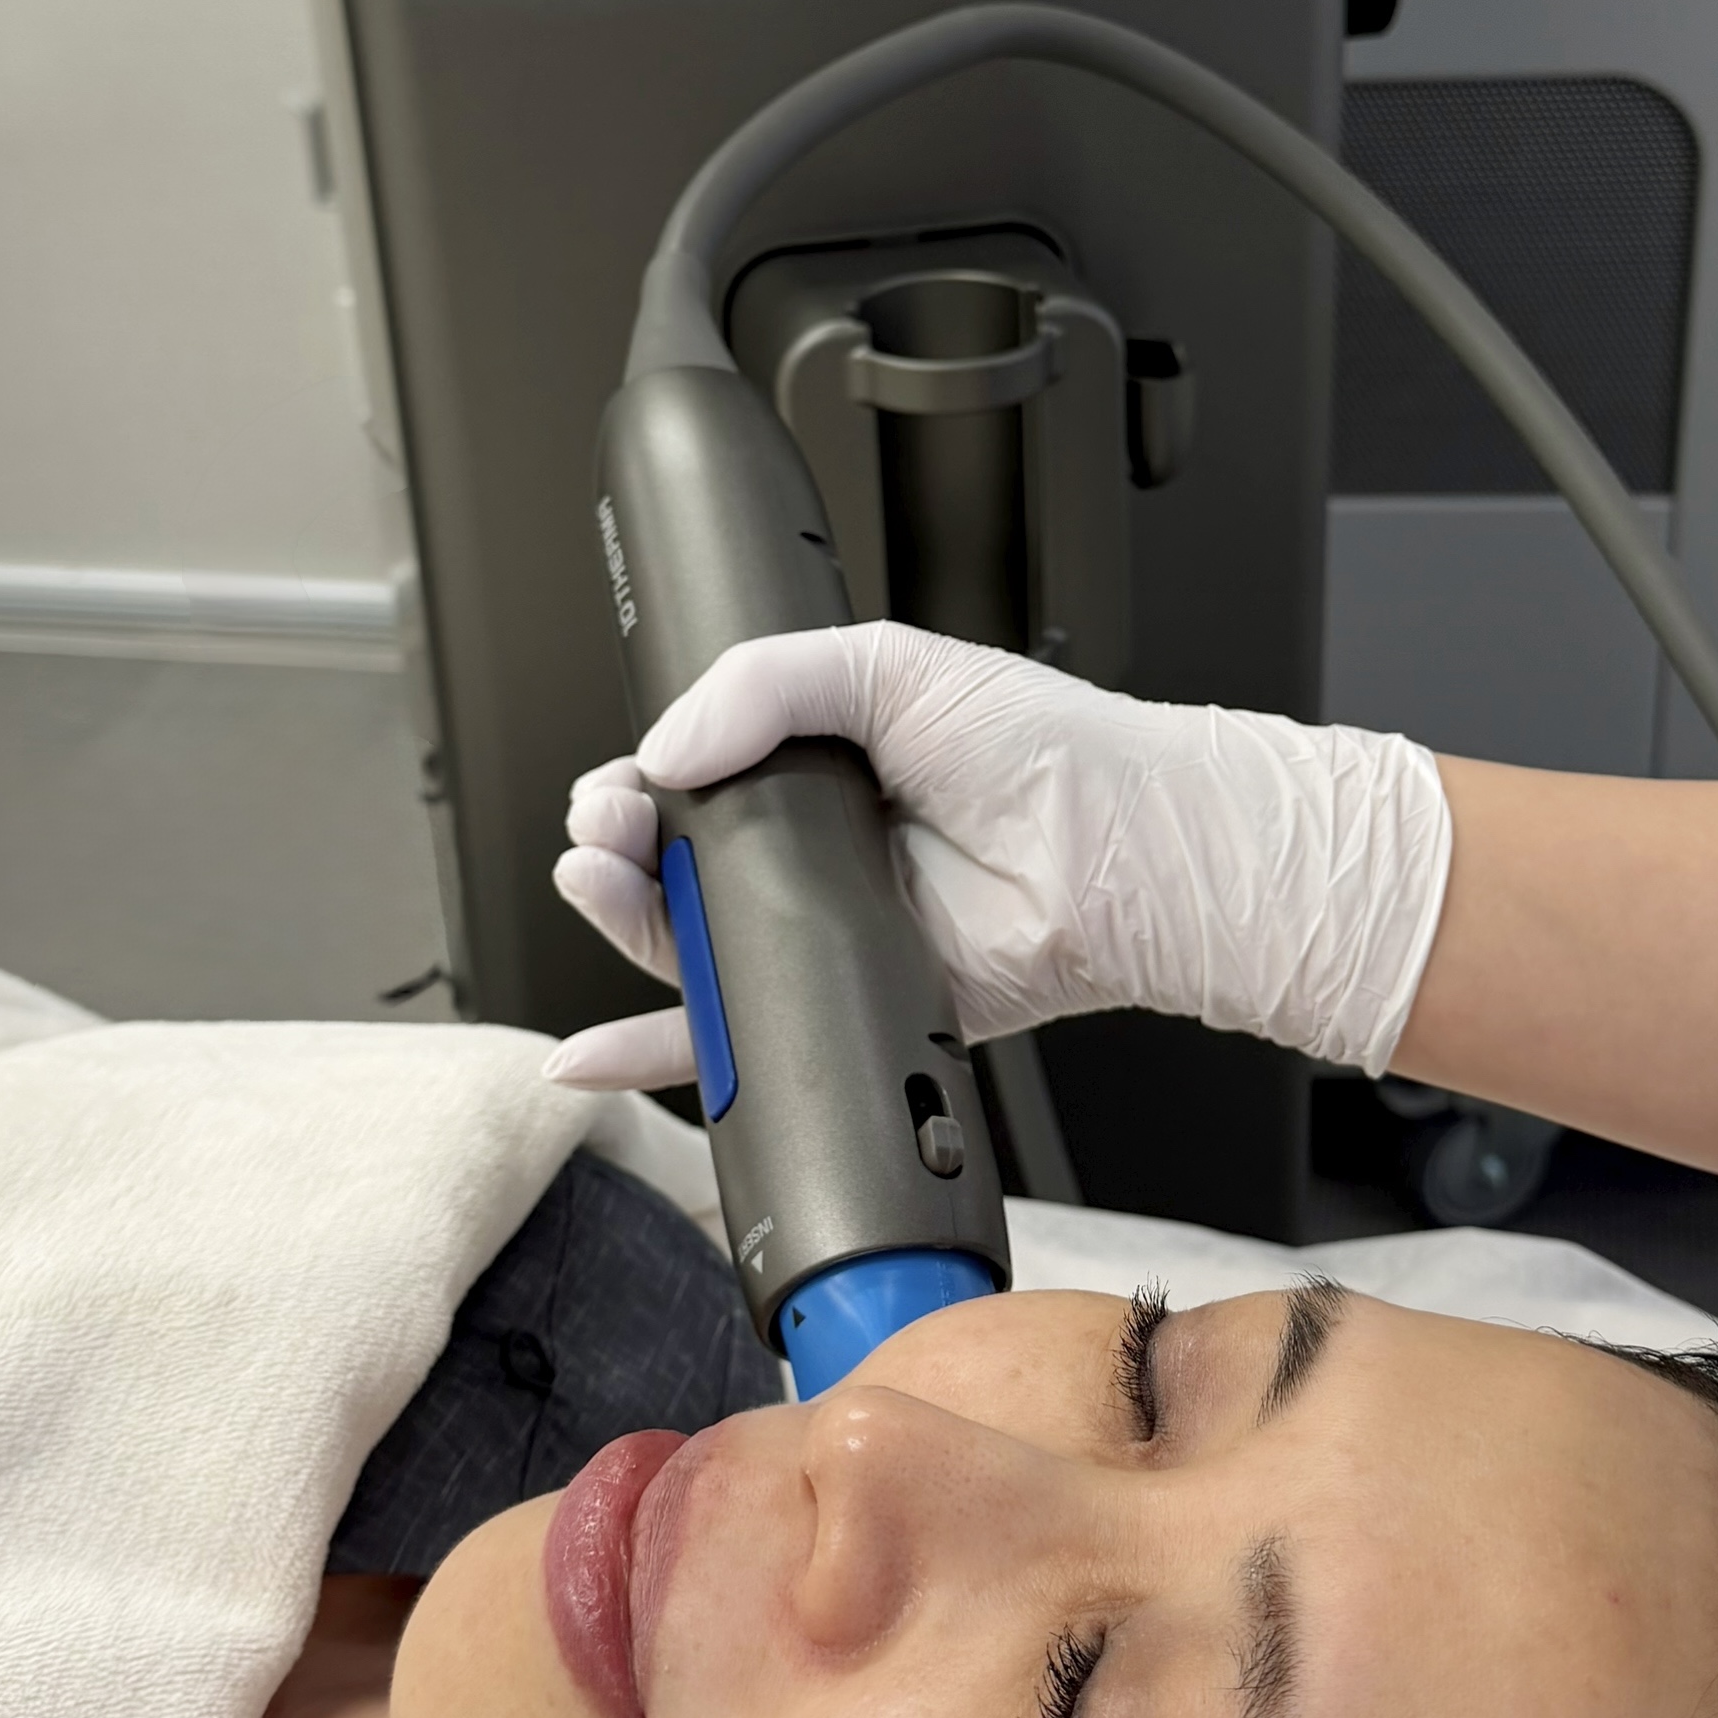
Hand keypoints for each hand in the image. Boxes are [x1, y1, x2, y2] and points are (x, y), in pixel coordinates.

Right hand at [548, 621, 1451, 1096]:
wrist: (1122, 847)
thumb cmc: (1047, 749)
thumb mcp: (889, 663)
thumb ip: (766, 683)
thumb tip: (668, 748)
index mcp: (815, 765)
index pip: (691, 779)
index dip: (638, 786)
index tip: (614, 789)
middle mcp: (812, 852)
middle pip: (672, 866)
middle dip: (616, 849)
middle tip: (604, 834)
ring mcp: (825, 932)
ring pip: (687, 948)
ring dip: (622, 923)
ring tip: (598, 886)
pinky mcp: (848, 1005)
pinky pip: (737, 1038)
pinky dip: (659, 1054)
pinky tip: (595, 1050)